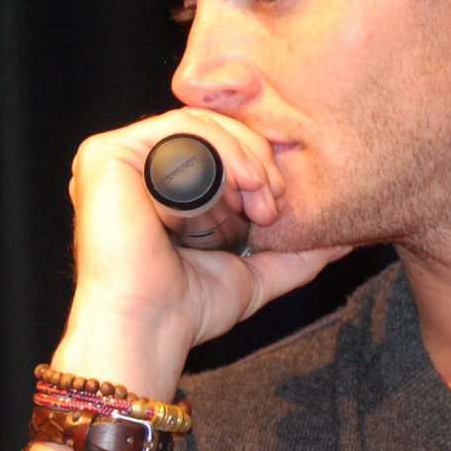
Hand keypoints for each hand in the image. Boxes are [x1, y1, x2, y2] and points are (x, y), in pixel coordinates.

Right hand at [59, 108, 349, 396]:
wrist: (148, 326)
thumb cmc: (186, 308)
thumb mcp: (252, 272)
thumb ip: (292, 253)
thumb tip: (345, 240)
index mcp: (154, 188)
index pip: (213, 146)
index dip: (254, 164)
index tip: (276, 206)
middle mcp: (132, 169)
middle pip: (208, 129)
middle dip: (256, 158)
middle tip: (273, 200)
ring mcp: (115, 159)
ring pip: (198, 124)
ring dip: (246, 154)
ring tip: (262, 196)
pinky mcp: (105, 155)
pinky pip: (177, 127)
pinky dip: (223, 147)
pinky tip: (244, 183)